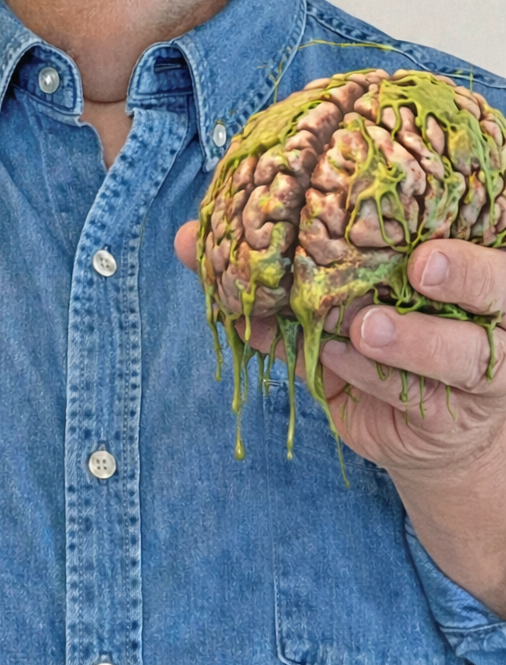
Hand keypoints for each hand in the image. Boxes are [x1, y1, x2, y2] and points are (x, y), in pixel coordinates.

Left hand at [174, 223, 505, 616]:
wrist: (426, 435)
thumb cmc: (378, 339)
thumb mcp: (337, 294)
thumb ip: (275, 266)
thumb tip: (190, 239)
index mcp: (471, 266)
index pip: (489, 240)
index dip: (469, 238)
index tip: (433, 229)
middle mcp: (490, 316)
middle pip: (500, 289)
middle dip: (467, 275)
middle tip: (424, 263)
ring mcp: (479, 371)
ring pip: (463, 353)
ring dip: (412, 340)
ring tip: (366, 327)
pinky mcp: (444, 416)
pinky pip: (409, 393)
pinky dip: (366, 375)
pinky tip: (336, 358)